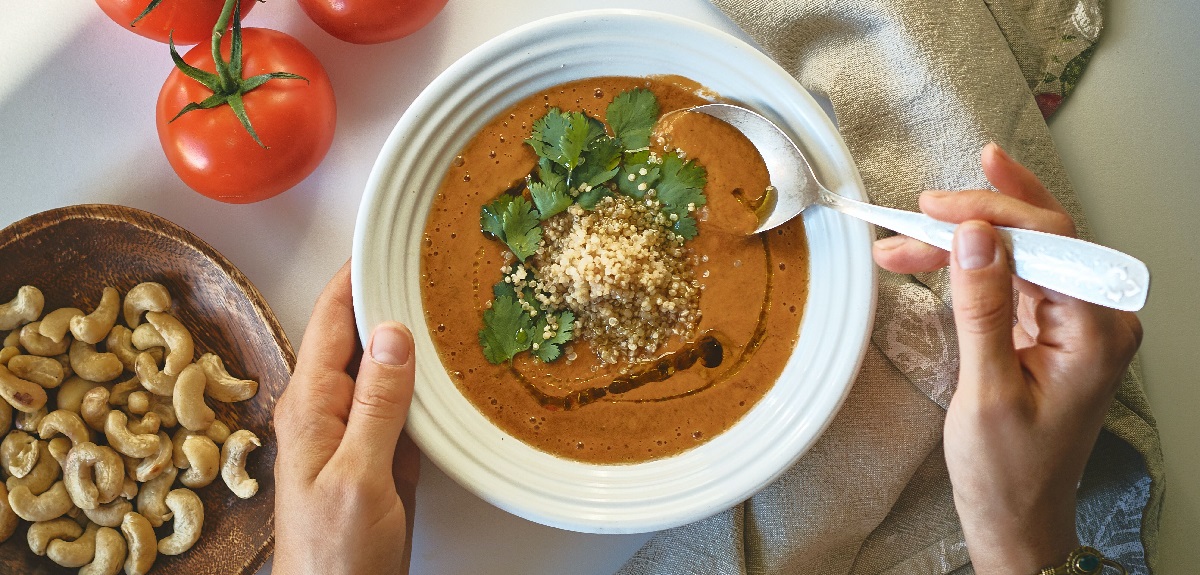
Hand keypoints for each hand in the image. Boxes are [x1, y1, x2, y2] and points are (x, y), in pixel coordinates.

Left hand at [273, 262, 420, 574]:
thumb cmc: (335, 555)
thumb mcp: (360, 475)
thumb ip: (376, 404)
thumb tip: (391, 334)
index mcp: (311, 407)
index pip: (329, 320)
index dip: (353, 277)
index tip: (381, 241)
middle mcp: (328, 411)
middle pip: (355, 336)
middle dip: (384, 296)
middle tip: (423, 260)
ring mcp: (354, 432)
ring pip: (381, 366)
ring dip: (406, 334)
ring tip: (438, 298)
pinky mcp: (379, 454)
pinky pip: (399, 400)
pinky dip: (420, 377)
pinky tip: (442, 364)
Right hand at [873, 144, 1141, 573]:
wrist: (1016, 519)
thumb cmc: (1009, 473)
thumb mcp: (987, 391)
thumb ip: (982, 307)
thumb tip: (974, 238)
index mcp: (1096, 332)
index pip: (1053, 242)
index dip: (994, 213)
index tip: (939, 209)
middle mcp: (1095, 318)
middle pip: (1040, 238)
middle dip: (977, 217)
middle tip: (921, 209)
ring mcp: (1072, 322)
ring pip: (1018, 254)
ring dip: (961, 242)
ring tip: (904, 240)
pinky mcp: (1047, 329)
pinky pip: (1010, 279)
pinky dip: (966, 267)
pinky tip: (929, 258)